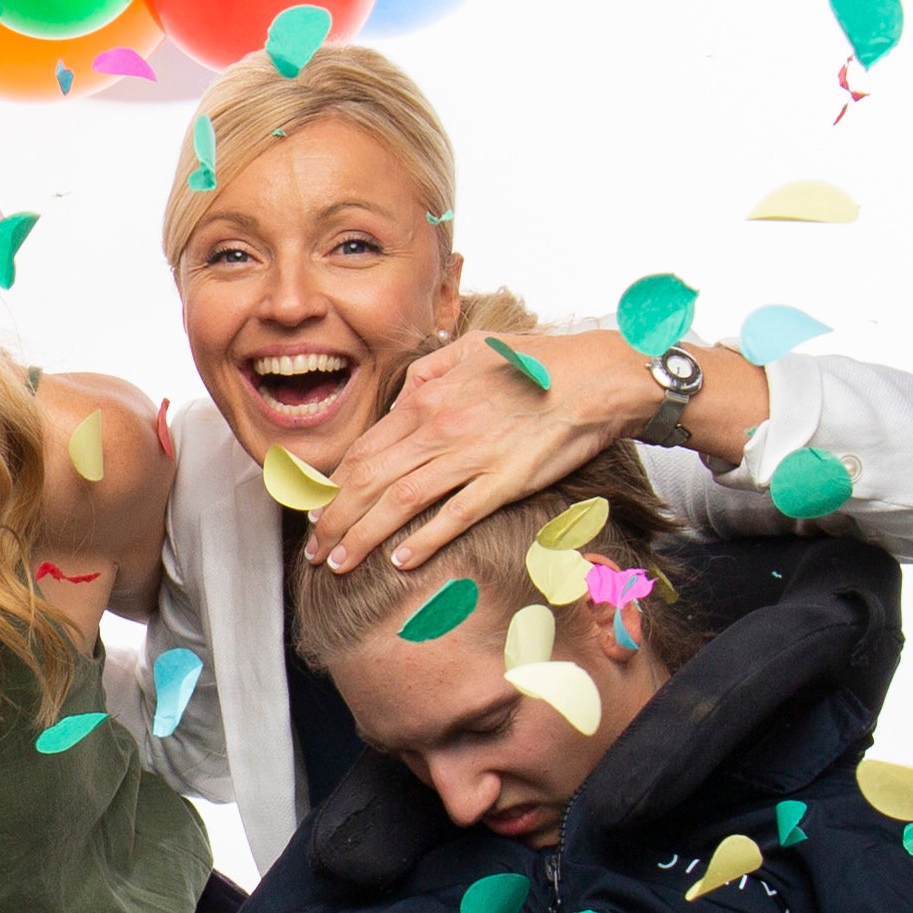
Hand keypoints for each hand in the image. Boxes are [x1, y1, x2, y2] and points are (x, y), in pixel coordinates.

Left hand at [311, 329, 663, 572]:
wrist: (599, 376)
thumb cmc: (538, 363)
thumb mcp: (470, 350)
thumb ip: (427, 373)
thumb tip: (398, 400)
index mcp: (426, 398)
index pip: (363, 450)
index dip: (332, 485)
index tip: (314, 510)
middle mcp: (439, 428)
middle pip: (369, 480)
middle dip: (333, 519)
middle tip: (313, 549)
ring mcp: (471, 456)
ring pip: (400, 501)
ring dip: (363, 536)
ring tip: (338, 562)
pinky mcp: (507, 480)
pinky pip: (455, 515)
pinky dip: (424, 540)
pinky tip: (400, 561)